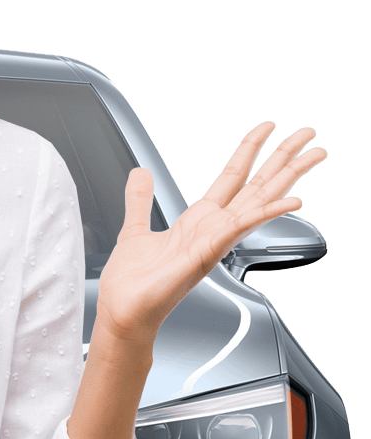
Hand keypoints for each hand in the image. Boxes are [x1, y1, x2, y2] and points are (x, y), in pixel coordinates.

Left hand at [96, 122, 326, 343]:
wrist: (124, 310)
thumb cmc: (133, 281)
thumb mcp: (135, 228)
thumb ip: (139, 199)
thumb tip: (139, 172)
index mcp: (199, 220)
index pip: (232, 177)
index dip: (249, 150)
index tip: (267, 128)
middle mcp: (213, 228)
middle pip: (257, 184)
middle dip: (283, 158)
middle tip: (309, 133)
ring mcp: (215, 240)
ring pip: (259, 200)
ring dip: (288, 176)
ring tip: (313, 154)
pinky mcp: (207, 253)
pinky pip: (242, 227)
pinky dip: (266, 213)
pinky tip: (291, 200)